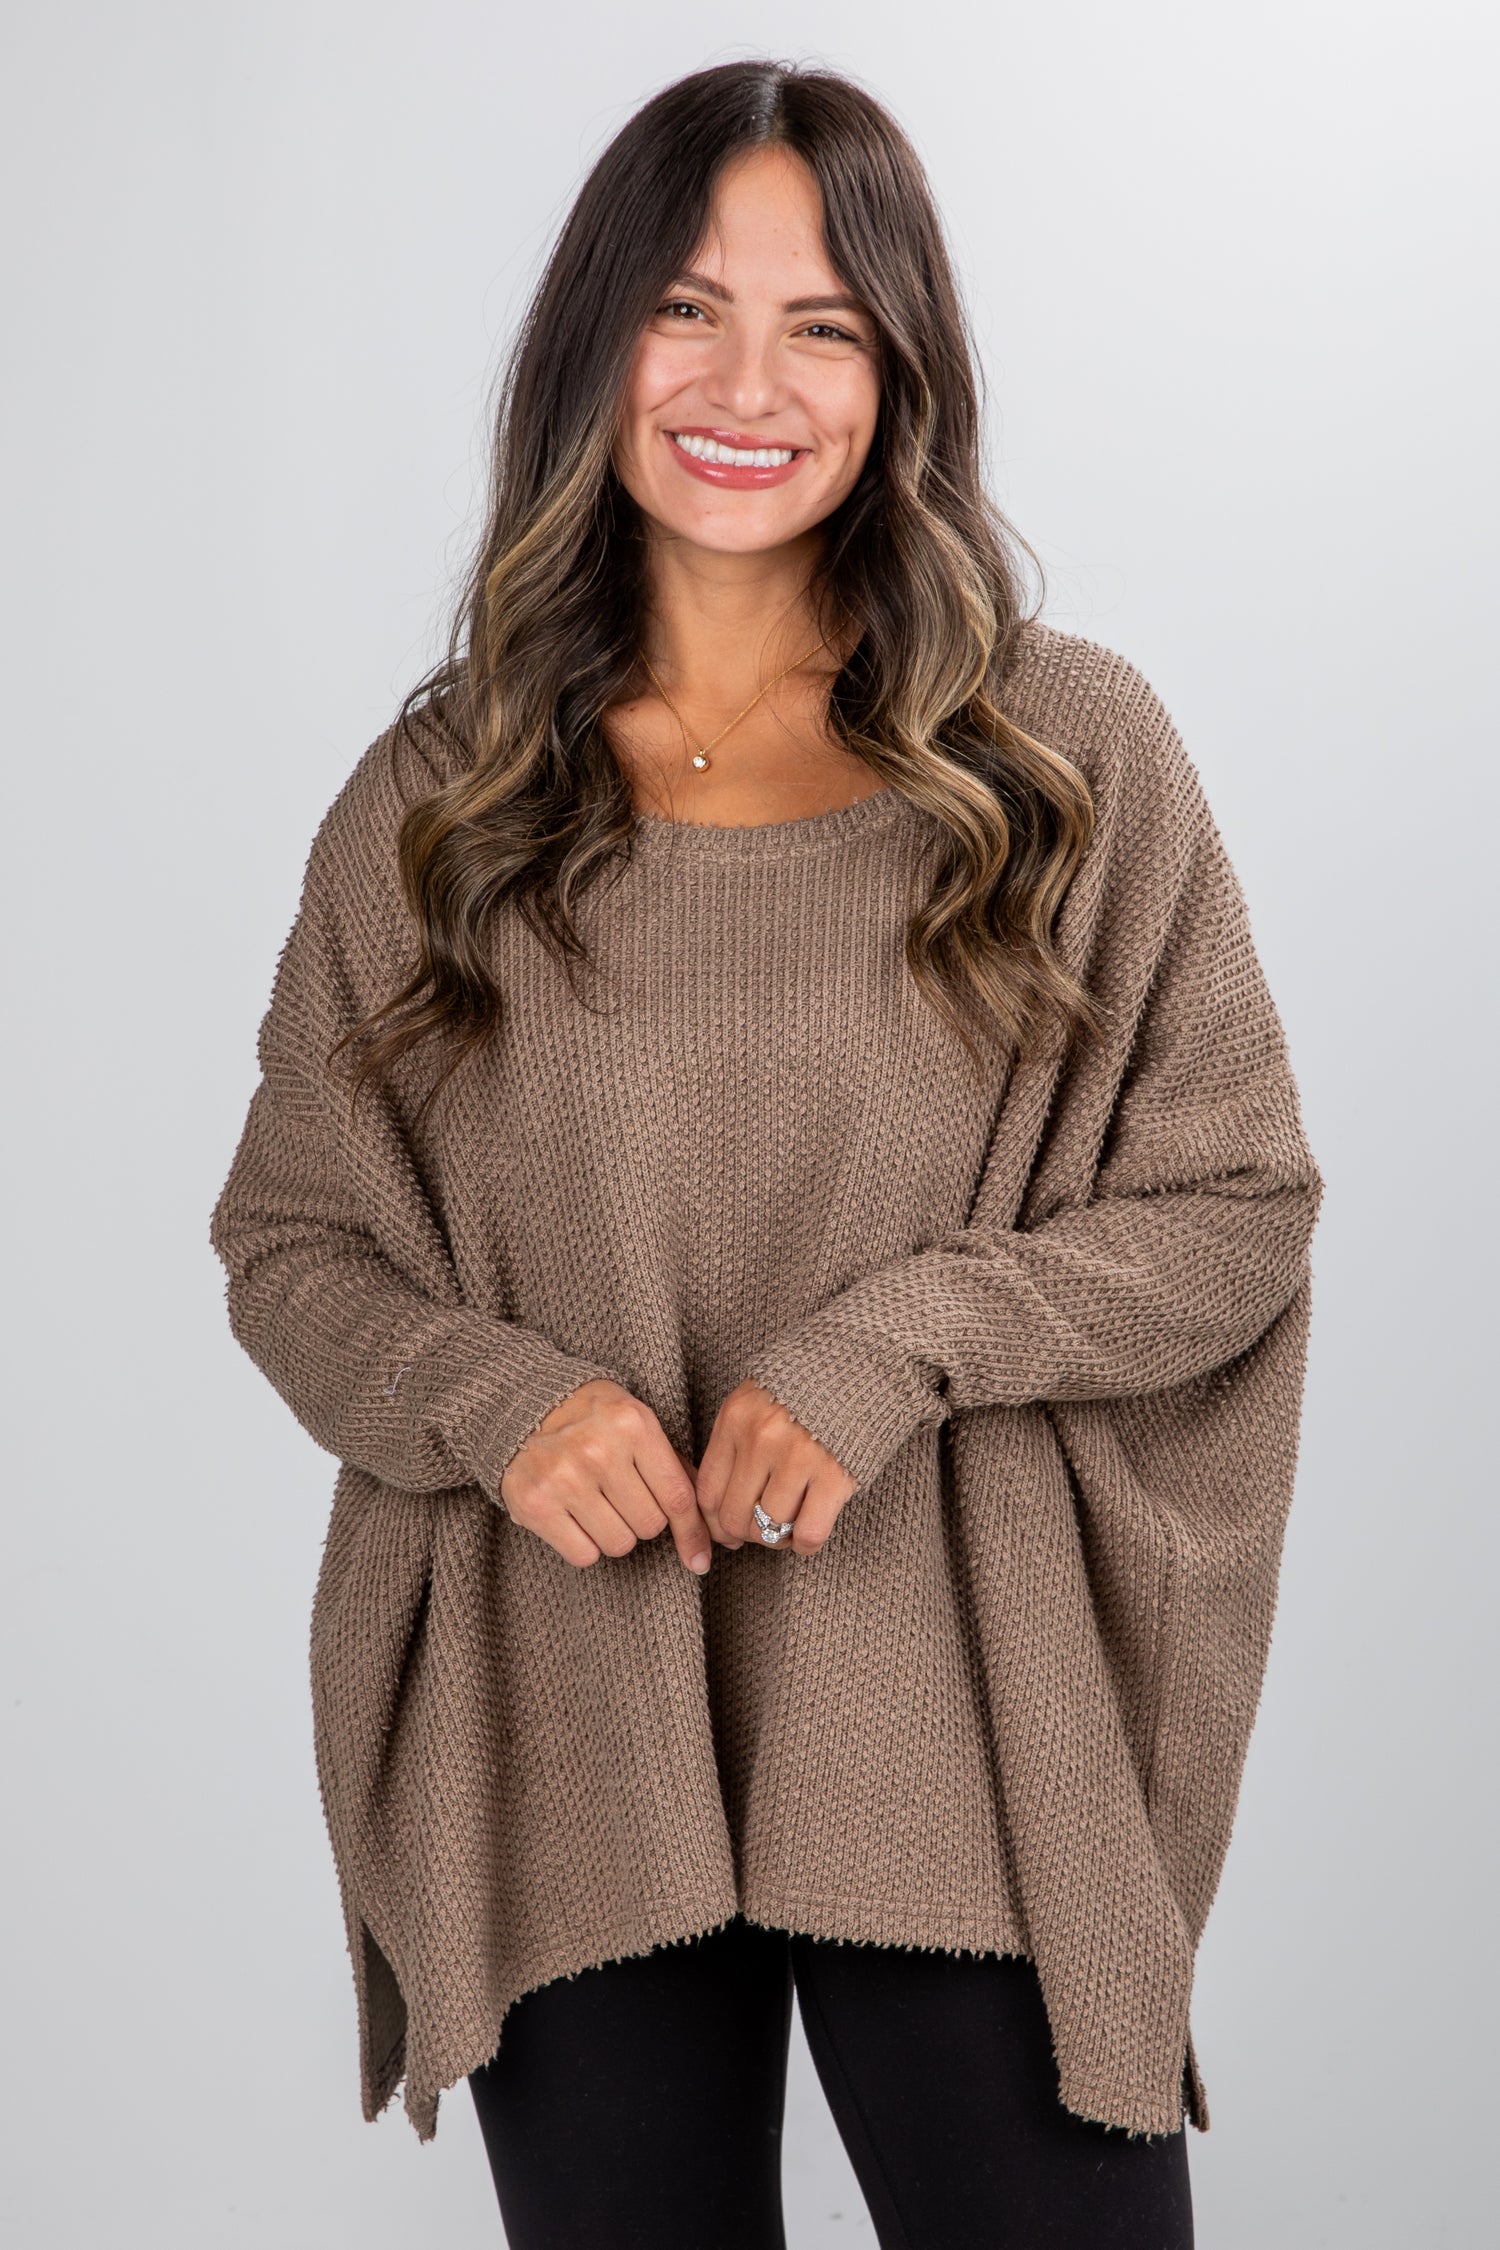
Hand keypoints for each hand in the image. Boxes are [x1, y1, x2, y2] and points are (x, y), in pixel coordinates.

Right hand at [499, 1380, 712, 1573]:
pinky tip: (573, 1517)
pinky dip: (584, 1545)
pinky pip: (584, 1555)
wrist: (521, 1406)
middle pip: (650, 1526)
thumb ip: (672, 1466)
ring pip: (619, 1544)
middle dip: (641, 1519)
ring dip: (613, 1533)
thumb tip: (710, 1524)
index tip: (700, 1560)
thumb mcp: (636, 1422)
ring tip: (595, 1504)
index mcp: (633, 1424)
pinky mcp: (535, 1504)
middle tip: (620, 1498)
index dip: (692, 1532)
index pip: (677, 1496)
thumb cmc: (590, 1418)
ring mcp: (565, 1478)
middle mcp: (599, 1450)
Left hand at [694, 1381, 856, 1555]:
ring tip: (788, 1530)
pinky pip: (808, 1533)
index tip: (729, 1530)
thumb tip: (720, 1513)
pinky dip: (805, 1544)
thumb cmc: (808, 1388)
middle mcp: (761, 1438)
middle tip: (762, 1530)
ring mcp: (797, 1457)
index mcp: (736, 1418)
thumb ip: (736, 1444)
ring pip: (769, 1528)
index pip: (708, 1491)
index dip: (715, 1523)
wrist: (865, 1365)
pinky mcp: (834, 1474)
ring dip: (777, 1539)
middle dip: (746, 1534)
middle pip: (734, 1515)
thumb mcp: (757, 1401)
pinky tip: (808, 1534)